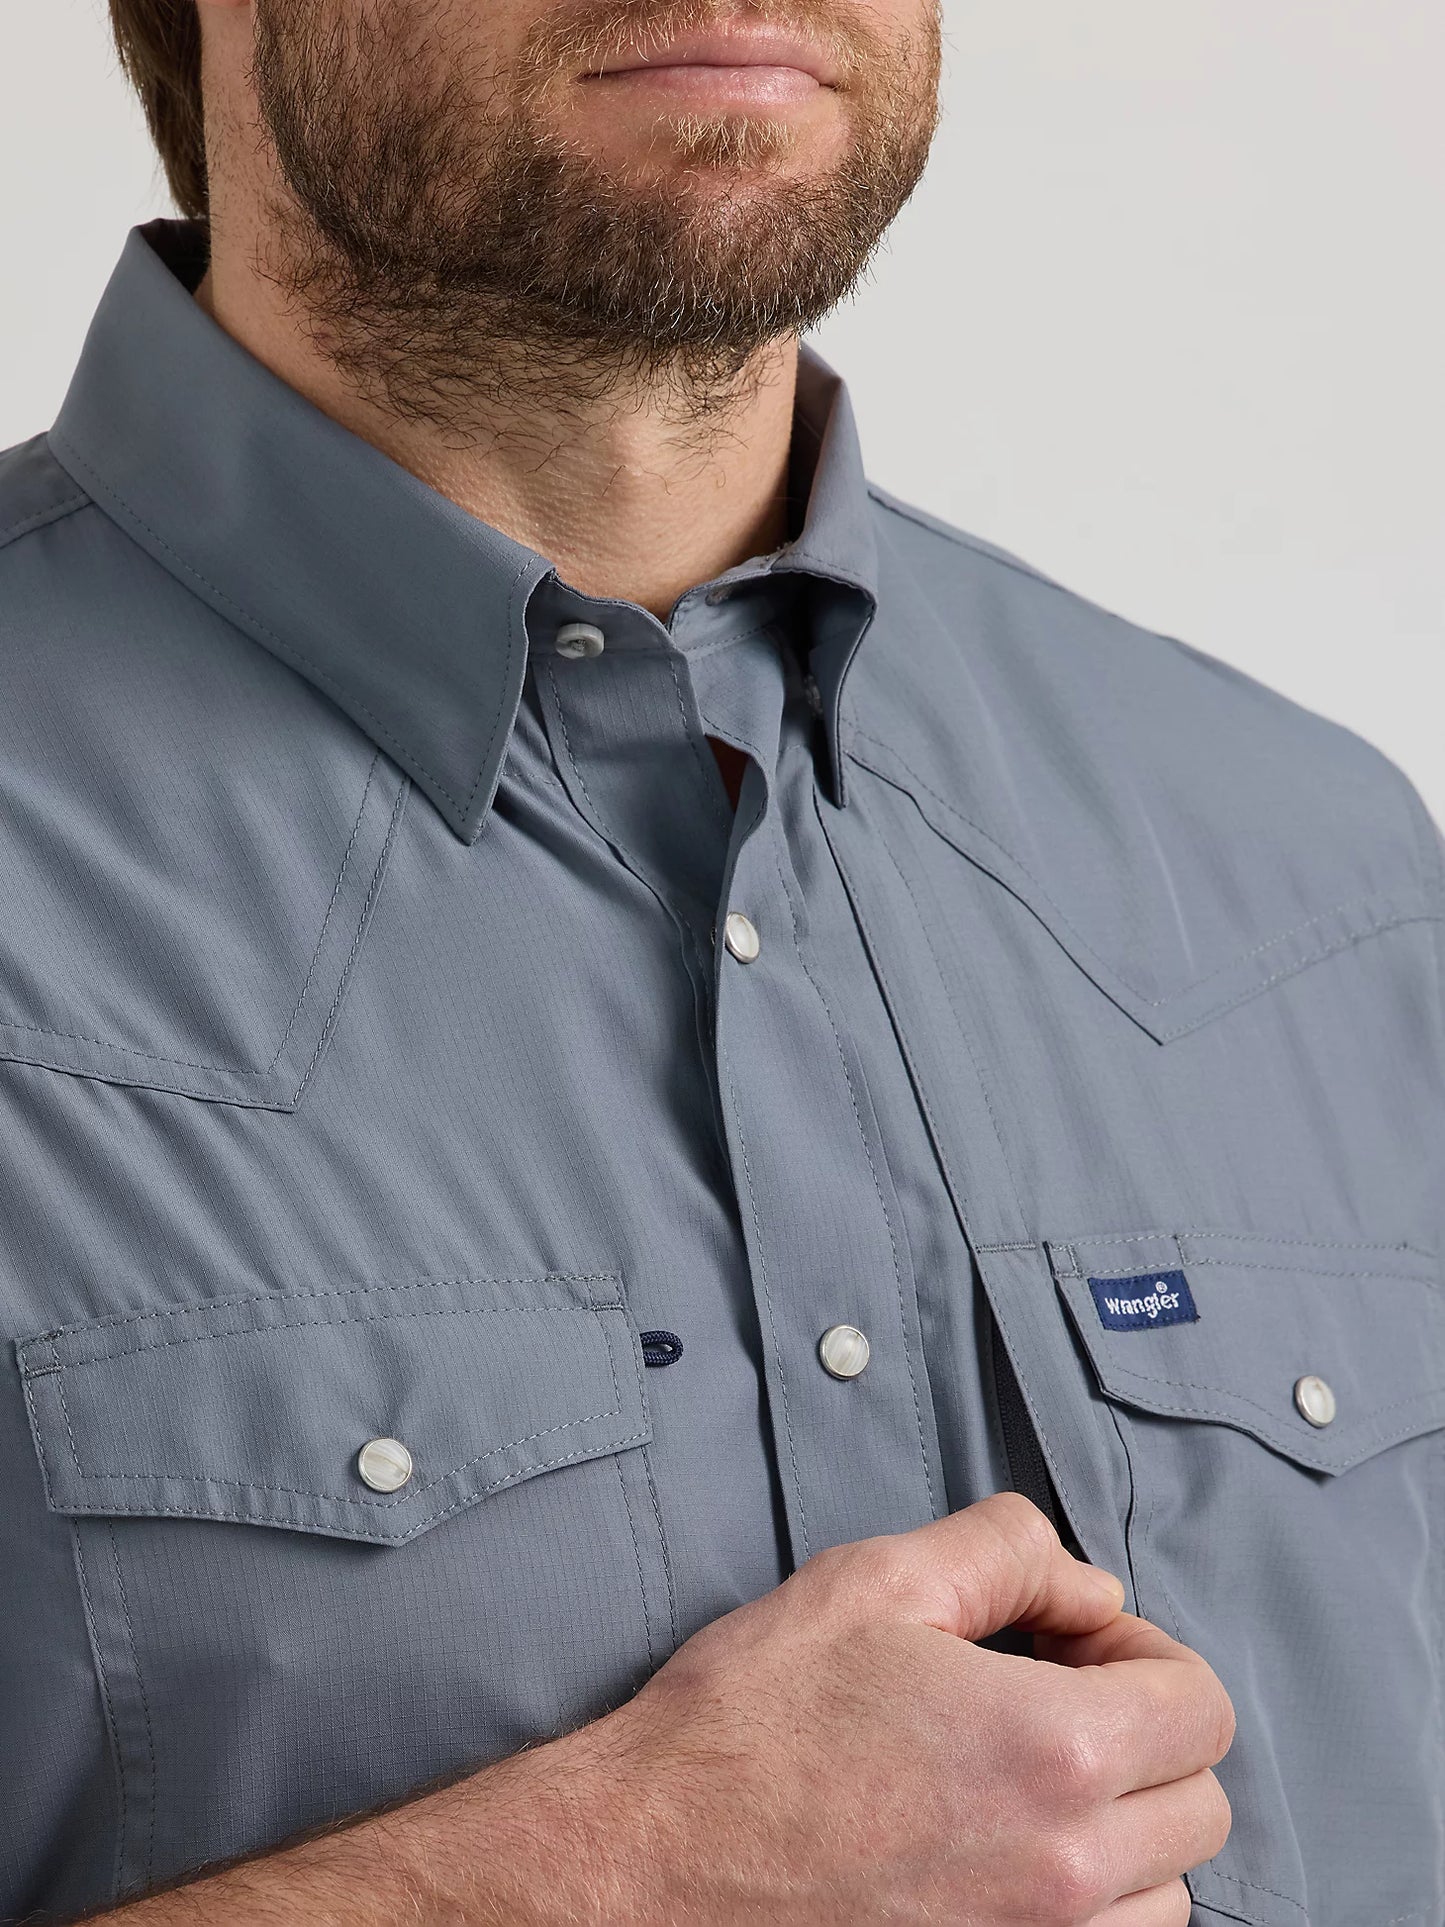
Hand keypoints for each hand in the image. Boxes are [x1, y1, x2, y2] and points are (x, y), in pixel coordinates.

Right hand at [602, 1492, 1233, 1923]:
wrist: (648, 1865)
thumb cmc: (748, 1726)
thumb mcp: (872, 1583)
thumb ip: (1006, 1552)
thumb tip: (1087, 1582)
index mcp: (1052, 1751)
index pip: (1201, 1706)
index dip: (1143, 1650)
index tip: (1072, 1643)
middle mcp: (1067, 1871)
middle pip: (1199, 1803)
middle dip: (1143, 1734)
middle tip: (1046, 1701)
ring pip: (1165, 1897)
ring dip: (1122, 1832)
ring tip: (1021, 1784)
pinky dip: (1084, 1909)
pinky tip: (1000, 1857)